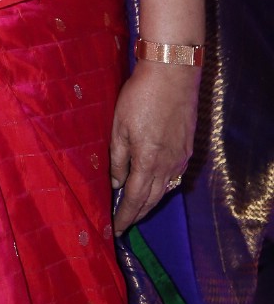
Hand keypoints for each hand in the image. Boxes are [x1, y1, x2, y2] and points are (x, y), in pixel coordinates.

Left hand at [109, 62, 200, 235]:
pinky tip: (156, 185)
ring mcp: (181, 157)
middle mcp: (168, 166)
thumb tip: (115, 183)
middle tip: (125, 223)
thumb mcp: (119, 126)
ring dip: (151, 201)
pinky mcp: (187, 147)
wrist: (173, 75)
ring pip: (165, 189)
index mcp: (148, 162)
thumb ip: (117, 158)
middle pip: (152, 199)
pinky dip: (162, 186)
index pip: (135, 199)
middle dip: (138, 213)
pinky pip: (174, 175)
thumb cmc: (140, 97)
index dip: (125, 215)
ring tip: (138, 209)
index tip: (116, 229)